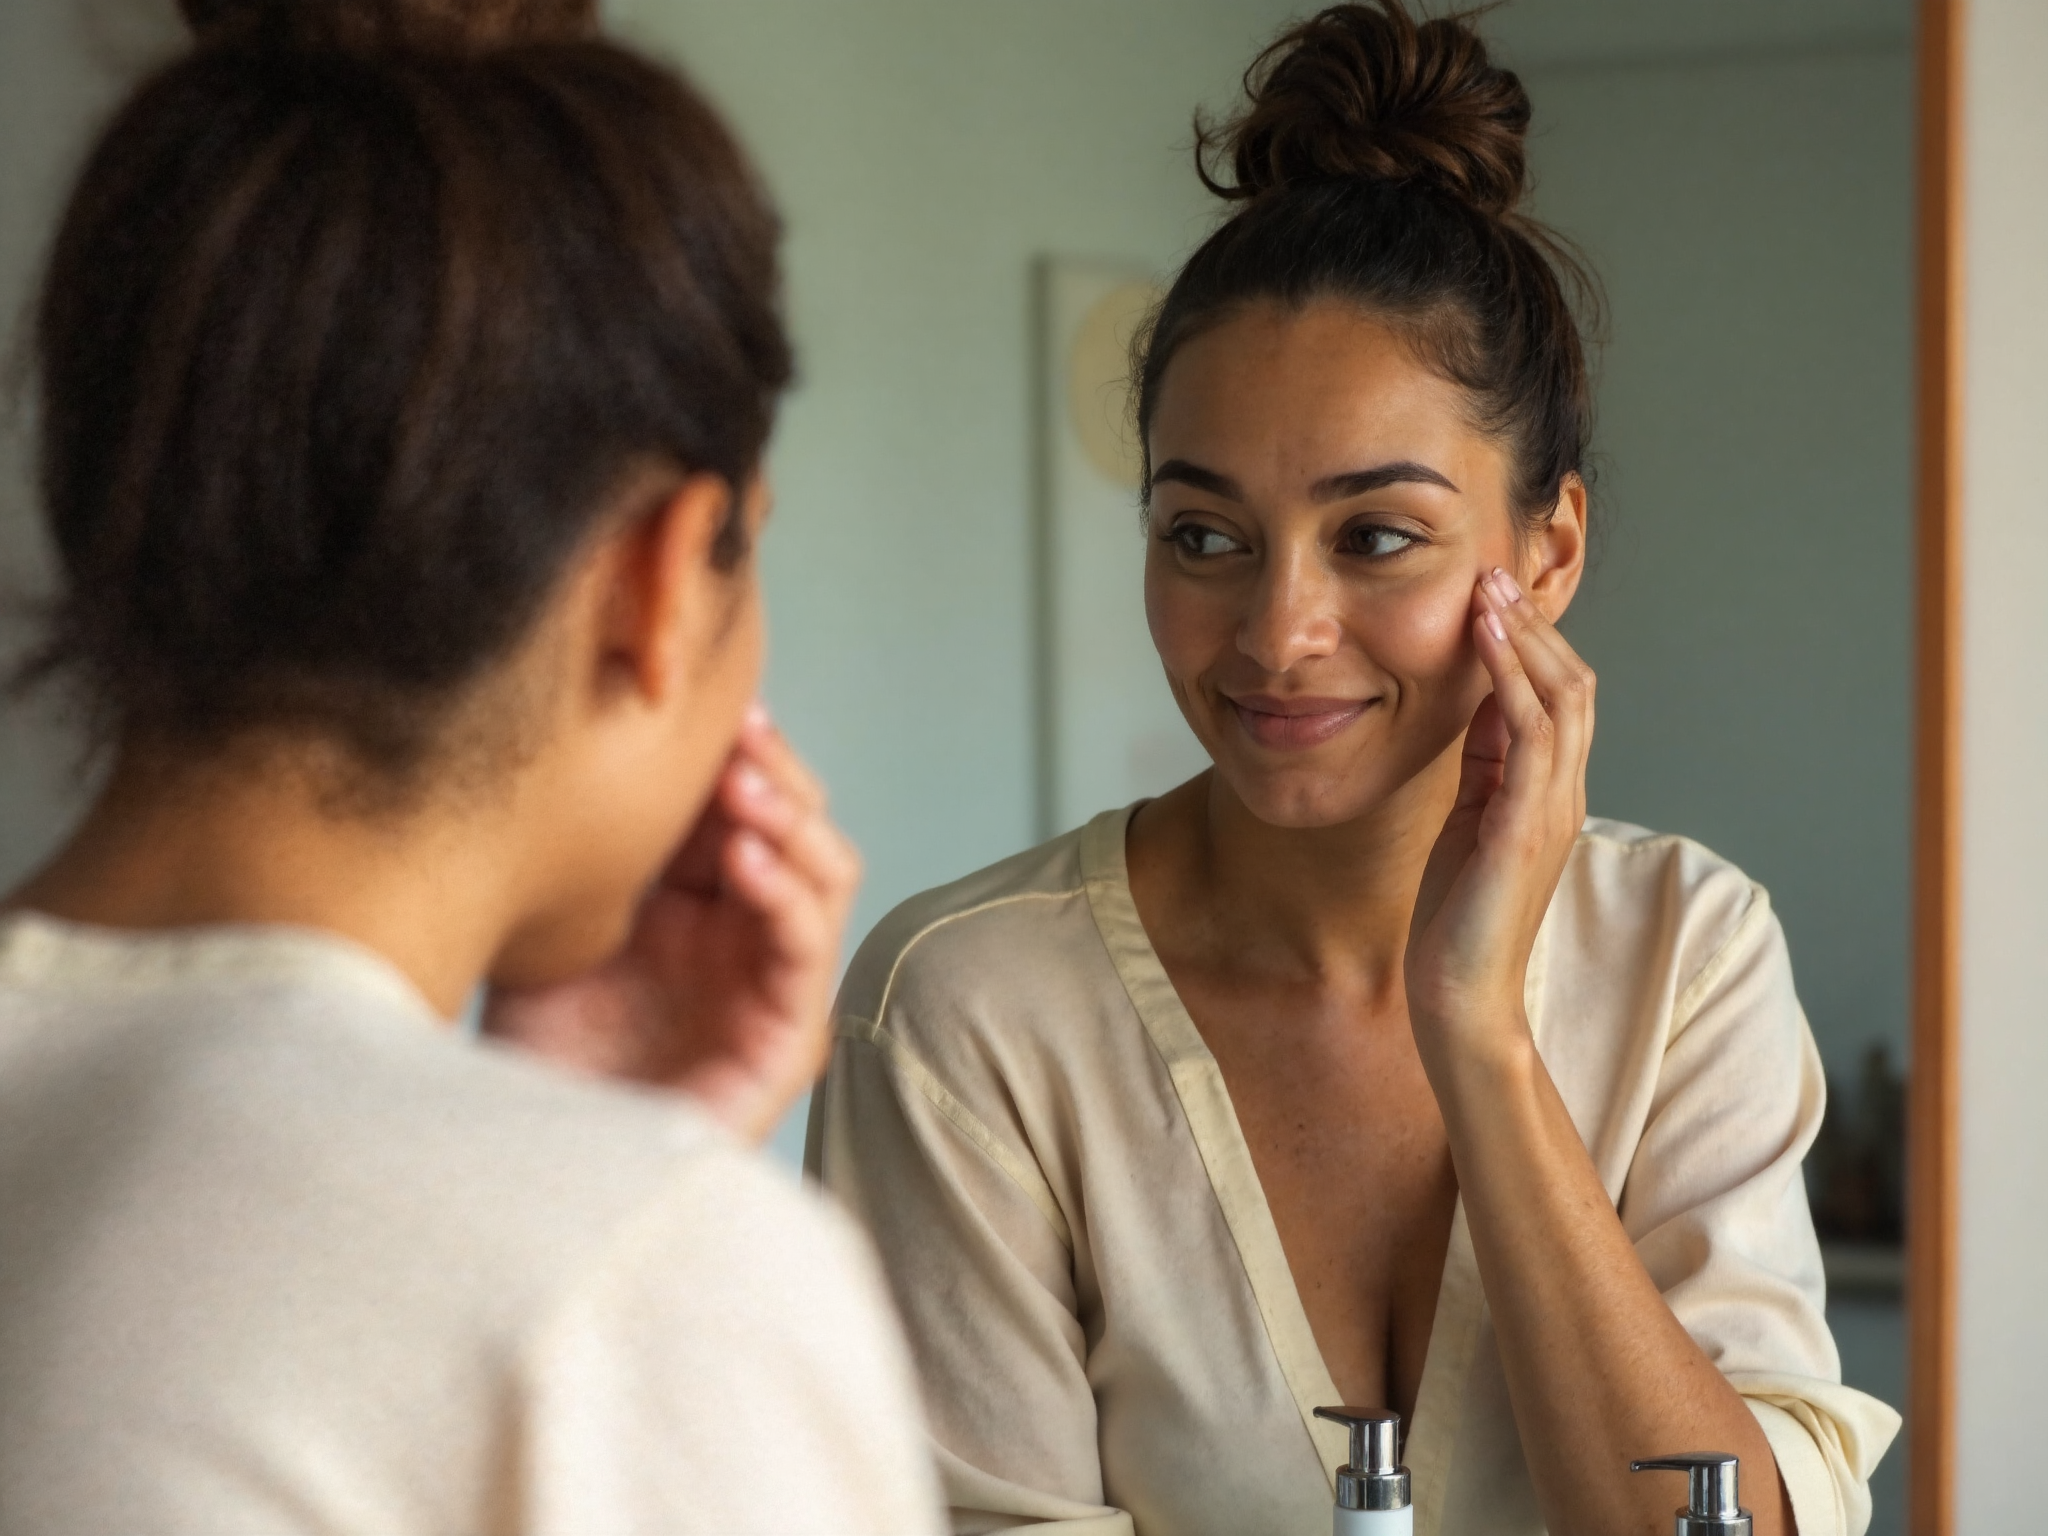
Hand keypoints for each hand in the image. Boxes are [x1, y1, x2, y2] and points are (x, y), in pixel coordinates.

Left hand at [483, 705, 861, 1142]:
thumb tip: (596, 729)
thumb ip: (595, 840)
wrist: (513, 1162)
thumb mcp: (553, 915)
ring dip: (792, 820)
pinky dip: (786, 894)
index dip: (737, 749)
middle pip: (798, 825)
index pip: (746, 802)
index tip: (702, 700)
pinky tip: (742, 856)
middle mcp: (743, 937)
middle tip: (733, 731)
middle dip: (772, 770)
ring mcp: (770, 988)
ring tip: (741, 787)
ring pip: (825, 874)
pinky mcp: (784, 1043)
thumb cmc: (524, 1046)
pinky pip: (809, 951)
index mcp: (697, 900)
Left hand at [1405, 568, 1593, 1073]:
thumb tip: (1480, 705)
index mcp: (1548, 794)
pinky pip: (1532, 732)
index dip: (1531, 643)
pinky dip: (1512, 678)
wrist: (1461, 998)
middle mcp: (1562, 794)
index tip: (1493, 595)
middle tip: (1495, 572)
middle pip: (1573, 684)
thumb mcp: (1469, 823)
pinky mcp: (1526, 825)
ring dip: (1524, 636)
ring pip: (1562, 697)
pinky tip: (1482, 641)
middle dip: (1534, 625)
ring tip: (1490, 588)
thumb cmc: (1458, 920)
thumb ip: (1483, 767)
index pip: (1559, 698)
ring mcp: (1551, 809)